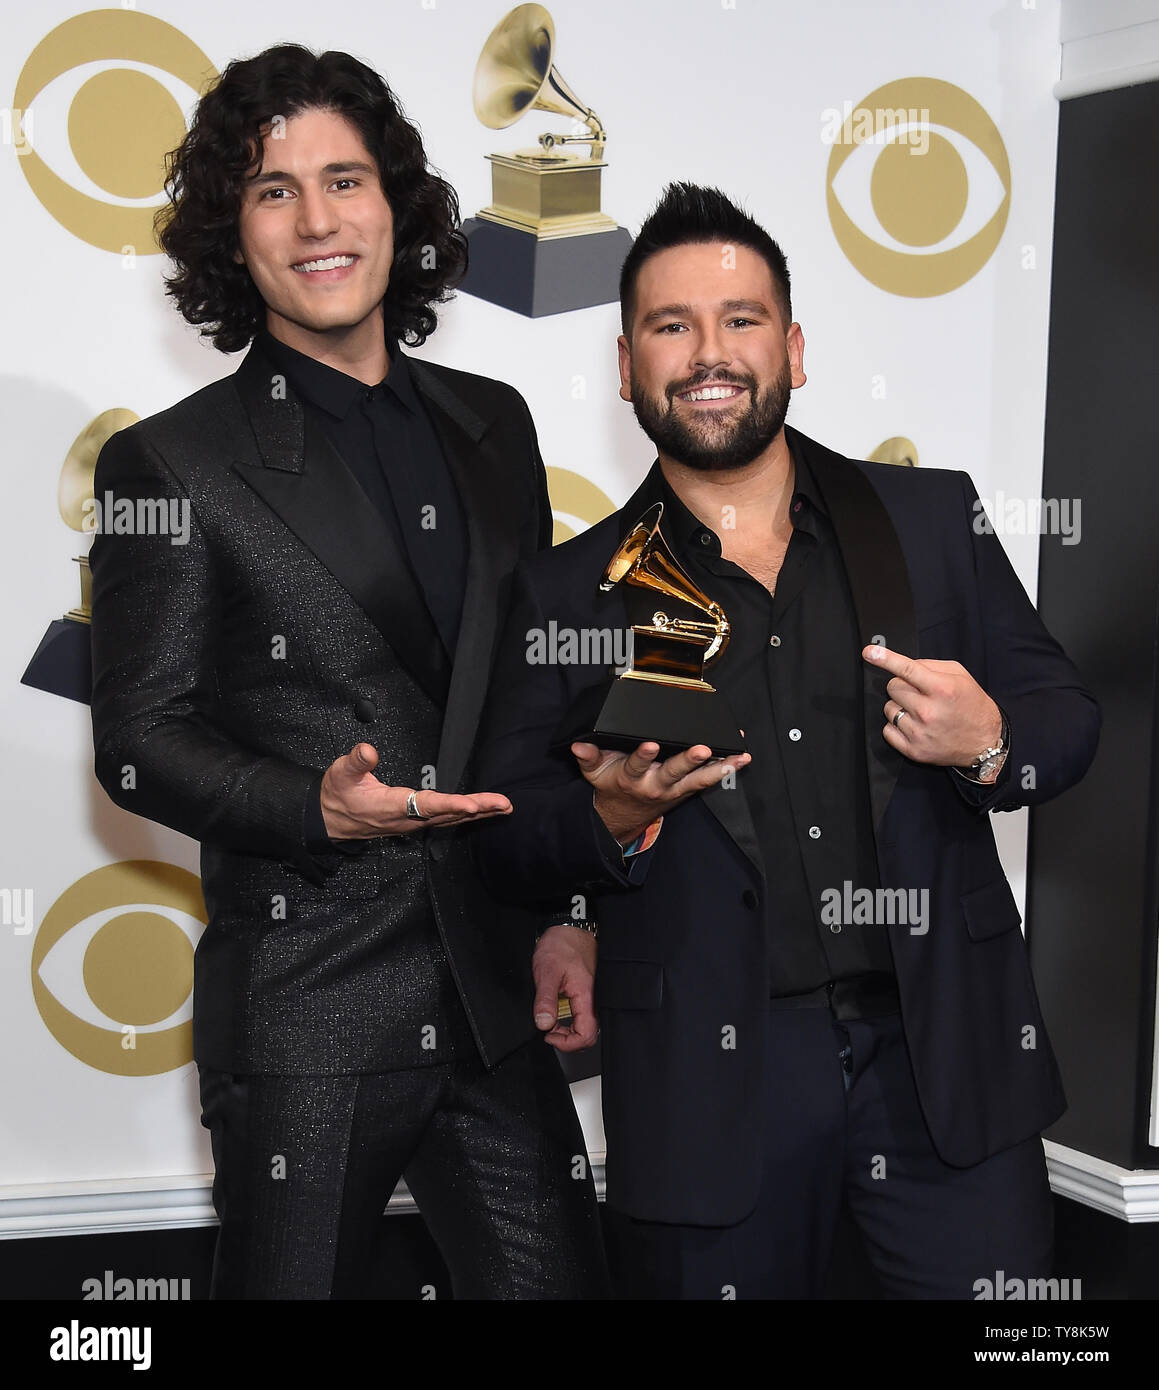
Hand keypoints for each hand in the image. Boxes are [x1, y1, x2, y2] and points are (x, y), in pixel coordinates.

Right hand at [320, 743, 511, 839]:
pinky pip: (446, 820)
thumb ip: (355, 761)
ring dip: (478, 814)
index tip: (472, 805)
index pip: (426, 806)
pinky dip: (467, 816)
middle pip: (448, 815)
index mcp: (391, 806)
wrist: (329, 820)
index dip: (450, 806)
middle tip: (504, 804)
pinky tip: (481, 812)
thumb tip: (368, 749)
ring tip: (502, 807)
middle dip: (478, 809)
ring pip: (451, 820)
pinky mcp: (415, 822)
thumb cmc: (337, 795)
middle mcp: (407, 818)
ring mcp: (413, 823)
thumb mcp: (340, 774)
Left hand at [532, 925, 597, 1051]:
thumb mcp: (546, 972)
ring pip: (587, 1028)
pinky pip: (585, 1017)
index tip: (548, 1035)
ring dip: (569, 1031)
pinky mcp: (590, 995)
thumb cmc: (561, 946)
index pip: (586, 1035)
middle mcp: (595, 1000)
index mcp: (587, 996)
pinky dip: (572, 1022)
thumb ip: (545, 1000)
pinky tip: (559, 1014)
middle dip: (567, 1040)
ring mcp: (594, 998)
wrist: (569, 930)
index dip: (566, 1043)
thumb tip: (543, 1024)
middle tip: (548, 1030)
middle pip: (589, 1036)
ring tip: (552, 1021)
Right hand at [572, 740, 750, 844]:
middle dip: (688, 760)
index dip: (643, 756)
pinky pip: (710, 780)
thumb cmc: (612, 786)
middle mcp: (656, 784)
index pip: (636, 765)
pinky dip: (727, 769)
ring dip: (719, 768)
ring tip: (737, 758)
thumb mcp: (594, 773)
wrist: (624, 816)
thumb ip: (588, 757)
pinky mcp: (687, 790)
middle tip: (701, 749)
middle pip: (674, 772)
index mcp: (632, 778)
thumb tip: (579, 744)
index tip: (651, 745)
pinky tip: (742, 757)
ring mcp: (675, 789)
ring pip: (699, 779)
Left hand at [863, 645, 1002, 766]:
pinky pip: (887, 730)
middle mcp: (928, 711)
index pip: (907, 670)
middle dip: (902, 686)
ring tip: (921, 712)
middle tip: (919, 694)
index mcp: (942, 689)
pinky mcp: (913, 750)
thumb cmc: (972, 706)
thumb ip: (931, 666)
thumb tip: (905, 664)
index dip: (885, 659)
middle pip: (892, 687)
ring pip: (888, 708)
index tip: (868, 652)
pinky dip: (897, 726)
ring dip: (900, 707)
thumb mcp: (960, 677)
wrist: (984, 742)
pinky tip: (915, 726)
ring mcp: (919, 732)